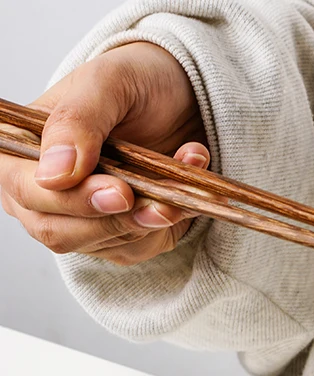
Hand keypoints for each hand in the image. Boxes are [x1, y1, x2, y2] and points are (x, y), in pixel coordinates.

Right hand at [0, 42, 209, 264]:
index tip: (119, 191)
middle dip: (114, 219)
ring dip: (150, 219)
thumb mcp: (108, 82)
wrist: (182, 99)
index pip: (27, 191)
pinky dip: (167, 224)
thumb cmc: (136, 83)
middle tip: (157, 200)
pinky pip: (140, 247)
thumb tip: (52, 174)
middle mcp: (44, 194)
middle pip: (61, 233)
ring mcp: (83, 221)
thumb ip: (76, 120)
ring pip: (105, 245)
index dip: (71, 199)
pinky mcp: (121, 238)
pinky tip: (182, 194)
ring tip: (180, 184)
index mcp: (22, 152)